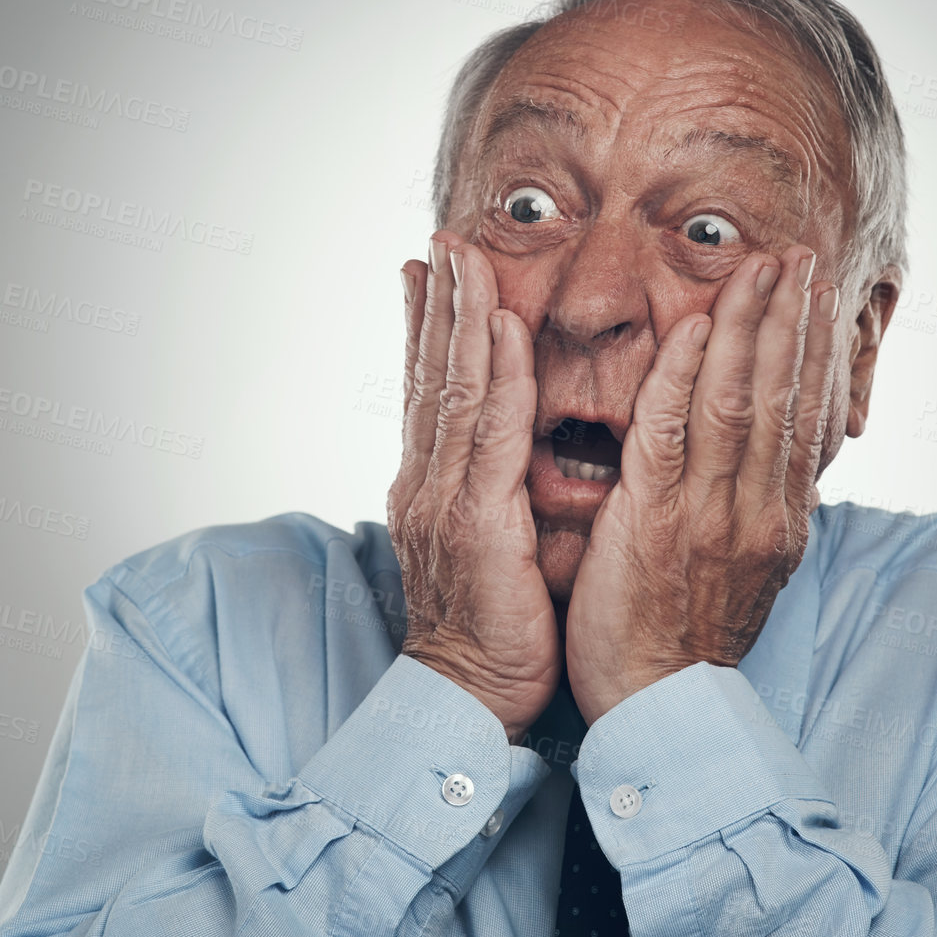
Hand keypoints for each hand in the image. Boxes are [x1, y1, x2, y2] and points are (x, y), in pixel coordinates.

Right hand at [390, 231, 559, 741]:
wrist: (470, 698)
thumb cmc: (493, 630)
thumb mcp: (488, 547)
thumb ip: (492, 494)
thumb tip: (509, 457)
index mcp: (433, 488)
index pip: (429, 392)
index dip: (427, 328)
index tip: (429, 272)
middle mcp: (427, 482)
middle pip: (430, 375)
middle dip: (437, 302)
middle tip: (442, 239)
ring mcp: (442, 499)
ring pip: (450, 388)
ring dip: (458, 315)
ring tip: (462, 255)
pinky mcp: (474, 521)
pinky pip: (487, 434)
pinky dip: (491, 374)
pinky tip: (500, 327)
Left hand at [563, 246, 840, 724]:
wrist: (657, 711)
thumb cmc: (686, 641)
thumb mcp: (745, 574)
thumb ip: (757, 511)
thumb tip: (776, 465)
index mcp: (780, 522)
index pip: (803, 419)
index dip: (812, 352)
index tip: (817, 298)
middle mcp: (759, 513)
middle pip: (781, 398)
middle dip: (791, 320)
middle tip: (798, 256)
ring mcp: (711, 516)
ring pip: (736, 404)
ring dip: (749, 328)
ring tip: (760, 268)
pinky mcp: (658, 524)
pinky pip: (672, 437)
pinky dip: (684, 378)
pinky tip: (695, 329)